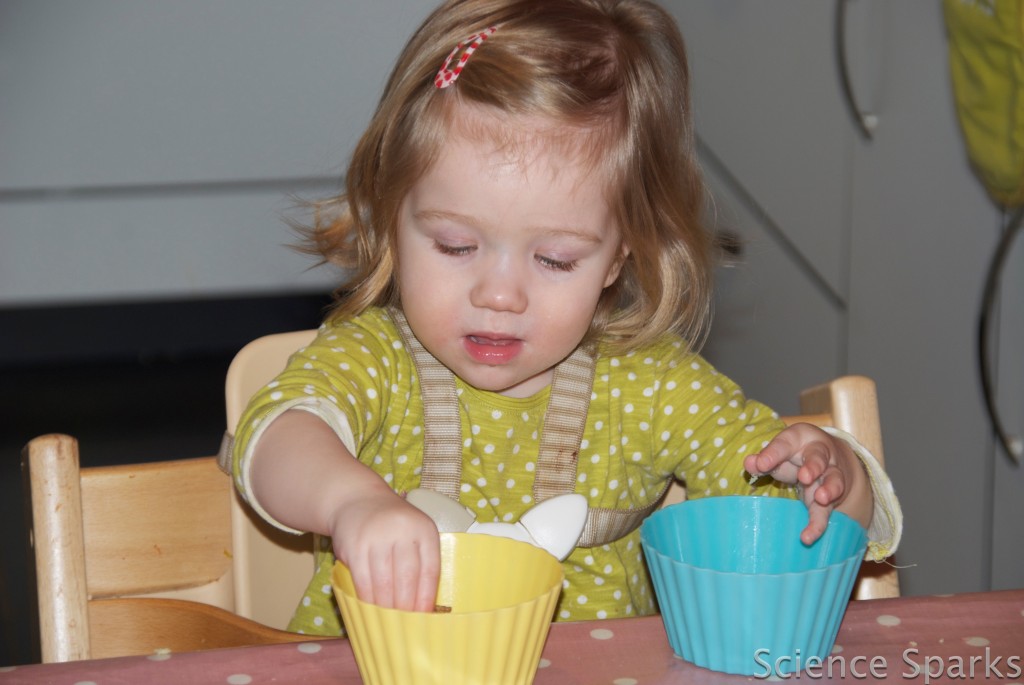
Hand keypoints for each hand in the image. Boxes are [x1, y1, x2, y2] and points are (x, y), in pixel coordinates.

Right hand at [326, 489, 440, 611]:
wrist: (357, 500)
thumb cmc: (391, 524)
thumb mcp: (412, 532)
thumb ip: (420, 561)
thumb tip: (423, 605)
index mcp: (424, 529)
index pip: (430, 569)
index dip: (427, 597)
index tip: (425, 617)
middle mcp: (402, 530)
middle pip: (408, 578)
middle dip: (407, 607)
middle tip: (406, 626)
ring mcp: (377, 537)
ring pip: (385, 582)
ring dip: (387, 607)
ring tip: (389, 622)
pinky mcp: (355, 546)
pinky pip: (363, 580)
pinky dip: (367, 598)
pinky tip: (370, 608)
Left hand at [743, 423, 869, 544]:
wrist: (828, 457)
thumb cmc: (794, 453)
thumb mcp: (779, 451)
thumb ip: (765, 458)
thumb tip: (749, 463)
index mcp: (800, 438)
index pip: (785, 443)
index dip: (773, 453)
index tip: (760, 463)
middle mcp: (820, 454)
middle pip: (819, 458)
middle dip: (813, 466)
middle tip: (804, 476)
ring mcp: (830, 475)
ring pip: (834, 481)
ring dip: (829, 490)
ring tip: (821, 498)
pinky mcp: (831, 498)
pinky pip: (827, 511)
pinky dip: (818, 524)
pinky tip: (808, 536)